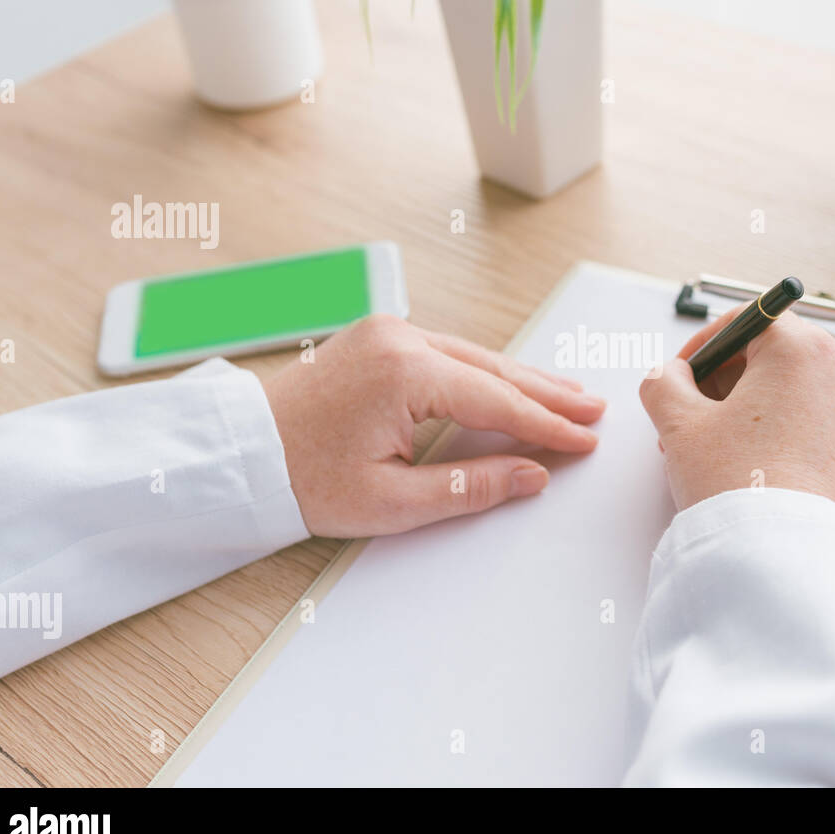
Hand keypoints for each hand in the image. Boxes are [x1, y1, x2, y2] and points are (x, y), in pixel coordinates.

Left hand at [264, 315, 604, 536]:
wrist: (241, 454)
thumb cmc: (302, 479)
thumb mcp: (393, 501)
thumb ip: (472, 486)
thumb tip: (532, 474)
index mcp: (405, 373)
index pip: (498, 401)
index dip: (548, 425)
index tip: (586, 440)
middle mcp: (400, 339)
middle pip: (495, 368)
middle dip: (547, 392)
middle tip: (593, 409)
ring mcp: (388, 333)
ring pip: (475, 357)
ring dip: (521, 379)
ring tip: (566, 396)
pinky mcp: (379, 339)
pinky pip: (449, 353)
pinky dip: (484, 372)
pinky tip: (510, 382)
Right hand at [638, 309, 834, 513]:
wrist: (784, 561)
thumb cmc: (740, 487)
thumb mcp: (679, 425)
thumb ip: (663, 383)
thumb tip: (668, 376)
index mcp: (805, 350)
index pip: (749, 321)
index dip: (706, 344)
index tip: (682, 371)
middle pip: (775, 353)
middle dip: (727, 379)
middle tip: (690, 412)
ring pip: (794, 389)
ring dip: (750, 405)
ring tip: (712, 446)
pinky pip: (814, 420)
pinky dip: (780, 428)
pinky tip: (746, 463)